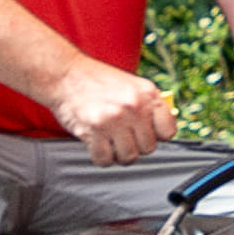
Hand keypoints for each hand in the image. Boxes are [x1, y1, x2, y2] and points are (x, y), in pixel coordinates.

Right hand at [44, 60, 173, 163]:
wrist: (64, 74)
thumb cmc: (97, 82)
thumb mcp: (132, 86)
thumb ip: (148, 107)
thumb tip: (162, 134)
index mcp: (148, 93)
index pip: (168, 131)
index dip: (156, 136)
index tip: (145, 133)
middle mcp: (134, 105)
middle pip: (148, 148)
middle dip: (135, 146)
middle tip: (121, 135)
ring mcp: (115, 118)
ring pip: (128, 157)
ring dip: (118, 154)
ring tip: (109, 139)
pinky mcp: (94, 129)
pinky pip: (105, 159)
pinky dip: (100, 156)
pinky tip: (96, 142)